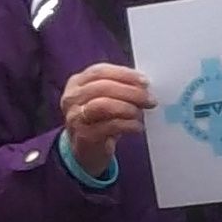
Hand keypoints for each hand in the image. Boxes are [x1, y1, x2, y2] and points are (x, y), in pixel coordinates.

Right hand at [58, 60, 154, 174]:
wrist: (87, 150)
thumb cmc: (100, 119)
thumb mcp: (106, 98)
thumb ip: (120, 87)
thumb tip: (144, 85)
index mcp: (77, 82)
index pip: (100, 71)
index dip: (124, 74)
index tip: (145, 82)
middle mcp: (72, 98)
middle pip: (103, 87)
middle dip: (131, 92)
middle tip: (150, 99)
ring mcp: (75, 117)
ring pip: (103, 105)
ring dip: (128, 108)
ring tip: (141, 113)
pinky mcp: (83, 135)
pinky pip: (109, 126)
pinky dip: (128, 124)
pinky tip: (138, 126)